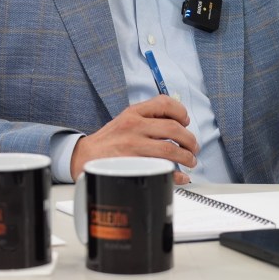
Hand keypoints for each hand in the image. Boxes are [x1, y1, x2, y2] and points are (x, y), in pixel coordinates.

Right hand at [71, 95, 199, 184]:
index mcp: (133, 113)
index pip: (164, 103)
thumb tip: (178, 121)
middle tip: (193, 147)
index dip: (181, 111)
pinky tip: (180, 176)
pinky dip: (175, 174)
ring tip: (190, 160)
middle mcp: (134, 127)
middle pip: (172, 128)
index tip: (186, 121)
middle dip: (190, 139)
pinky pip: (161, 169)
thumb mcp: (126, 119)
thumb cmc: (109, 140)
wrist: (85, 157)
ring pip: (170, 149)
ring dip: (186, 157)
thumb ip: (148, 117)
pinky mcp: (132, 165)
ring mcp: (133, 146)